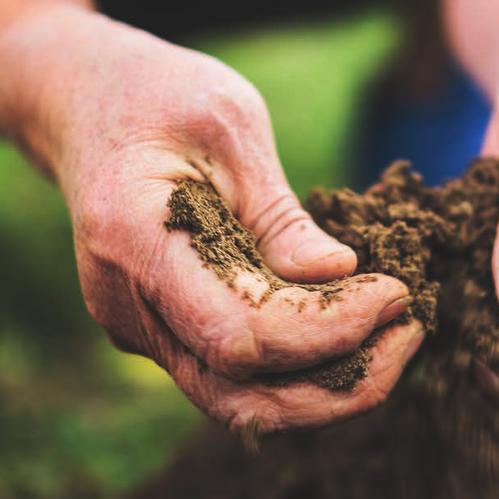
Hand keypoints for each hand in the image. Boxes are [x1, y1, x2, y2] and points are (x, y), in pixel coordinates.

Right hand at [3, 5, 422, 434]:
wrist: (86, 103)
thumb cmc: (160, 96)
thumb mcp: (231, 126)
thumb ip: (279, 214)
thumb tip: (340, 275)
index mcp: (133, 242)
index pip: (239, 335)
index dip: (327, 331)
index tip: (394, 292)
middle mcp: (127, 305)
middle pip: (240, 396)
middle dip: (340, 385)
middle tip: (412, 335)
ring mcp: (140, 327)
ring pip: (239, 403)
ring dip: (328, 391)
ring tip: (396, 342)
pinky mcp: (165, 331)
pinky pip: (235, 375)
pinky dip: (302, 369)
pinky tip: (356, 333)